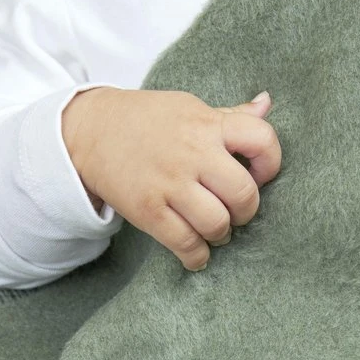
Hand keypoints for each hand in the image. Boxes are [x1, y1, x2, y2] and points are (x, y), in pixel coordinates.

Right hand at [62, 87, 280, 270]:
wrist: (89, 131)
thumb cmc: (147, 120)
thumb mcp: (189, 108)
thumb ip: (230, 115)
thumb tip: (267, 103)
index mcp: (207, 125)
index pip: (262, 140)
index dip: (270, 164)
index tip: (259, 175)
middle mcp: (193, 153)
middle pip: (244, 194)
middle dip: (246, 210)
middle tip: (235, 212)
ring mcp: (169, 184)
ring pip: (217, 224)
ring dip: (222, 234)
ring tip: (215, 230)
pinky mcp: (148, 210)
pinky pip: (185, 244)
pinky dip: (197, 256)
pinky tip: (197, 253)